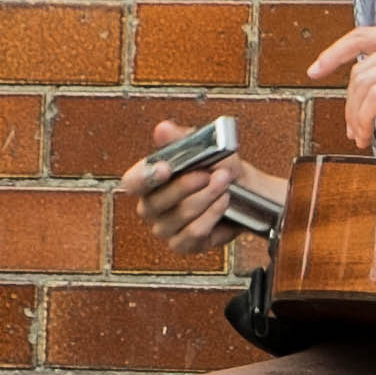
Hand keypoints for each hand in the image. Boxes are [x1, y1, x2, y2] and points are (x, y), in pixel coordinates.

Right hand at [120, 124, 286, 256]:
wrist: (243, 190)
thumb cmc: (216, 168)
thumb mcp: (201, 148)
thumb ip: (180, 139)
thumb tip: (162, 129)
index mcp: (146, 181)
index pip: (132, 182)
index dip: (146, 177)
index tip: (166, 168)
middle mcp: (150, 208)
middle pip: (159, 201)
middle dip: (188, 185)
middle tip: (211, 173)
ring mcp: (164, 229)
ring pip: (181, 215)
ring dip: (207, 197)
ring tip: (224, 183)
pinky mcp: (182, 245)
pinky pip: (194, 232)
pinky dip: (212, 214)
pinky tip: (223, 202)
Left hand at [307, 26, 375, 137]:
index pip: (362, 36)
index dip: (334, 52)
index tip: (317, 68)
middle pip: (359, 68)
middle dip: (348, 101)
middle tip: (351, 125)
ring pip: (363, 84)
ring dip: (355, 114)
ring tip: (360, 134)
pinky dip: (365, 118)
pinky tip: (368, 133)